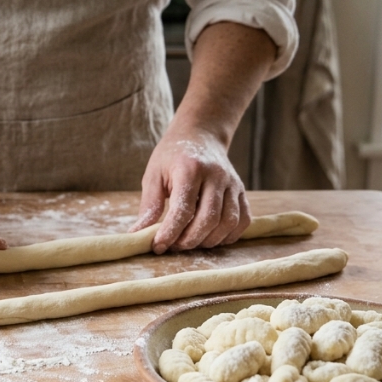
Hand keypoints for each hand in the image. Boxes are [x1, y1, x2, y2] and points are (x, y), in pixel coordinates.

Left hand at [131, 126, 249, 253]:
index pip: (183, 209)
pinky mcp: (241, 191)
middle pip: (208, 219)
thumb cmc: (172, 156)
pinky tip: (210, 238)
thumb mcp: (154, 174)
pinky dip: (228, 236)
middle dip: (189, 240)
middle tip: (173, 246)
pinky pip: (242, 220)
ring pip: (228, 222)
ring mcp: (232, 183)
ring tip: (189, 242)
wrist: (200, 135)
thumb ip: (149, 205)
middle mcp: (216, 176)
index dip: (170, 232)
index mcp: (191, 169)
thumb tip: (138, 234)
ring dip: (208, 241)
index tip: (158, 246)